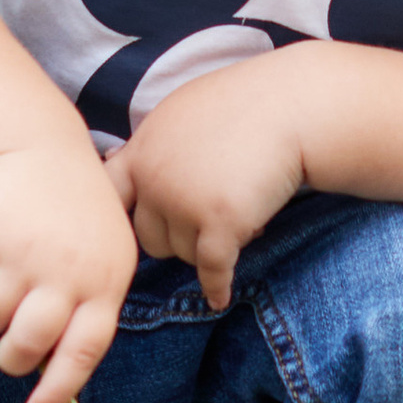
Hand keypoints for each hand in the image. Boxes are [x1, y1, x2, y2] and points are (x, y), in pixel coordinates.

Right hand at [0, 145, 137, 402]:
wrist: (39, 149)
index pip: (83, 352)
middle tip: (13, 344)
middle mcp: (65, 272)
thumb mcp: (103, 256)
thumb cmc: (76, 215)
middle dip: (13, 356)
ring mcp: (22, 256)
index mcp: (104, 281)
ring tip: (5, 279)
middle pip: (25, 347)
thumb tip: (53, 375)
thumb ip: (86, 309)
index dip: (57, 392)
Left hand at [110, 54, 313, 310]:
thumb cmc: (246, 102)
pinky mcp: (220, 223)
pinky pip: (212, 270)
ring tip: (241, 217)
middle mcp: (154, 178)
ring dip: (208, 247)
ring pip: (184, 255)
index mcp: (143, 150)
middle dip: (178, 238)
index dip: (117, 220)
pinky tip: (220, 299)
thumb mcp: (183, 112)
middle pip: (149, 238)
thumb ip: (154, 145)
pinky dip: (217, 287)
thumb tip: (120, 163)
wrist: (292, 103)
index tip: (126, 237)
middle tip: (209, 223)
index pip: (110, 198)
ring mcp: (184, 202)